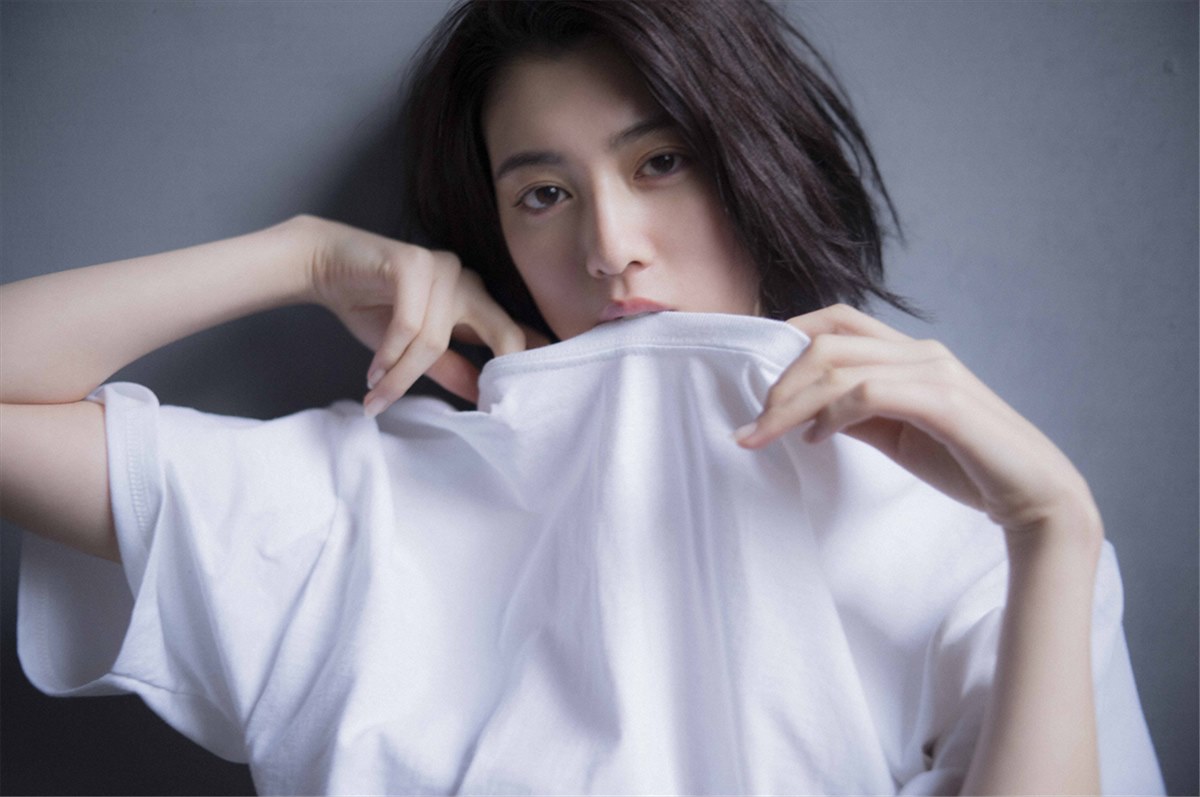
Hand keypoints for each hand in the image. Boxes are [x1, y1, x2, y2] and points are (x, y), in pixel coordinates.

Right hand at [301, 217, 546, 414]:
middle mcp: (468, 281)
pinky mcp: (414, 263)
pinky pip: (409, 326)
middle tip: (484, 414)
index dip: (523, 367)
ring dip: (402, 376)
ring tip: (378, 393)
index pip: (514, 334)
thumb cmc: (370, 306)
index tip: (519, 407)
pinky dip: (389, 355)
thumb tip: (481, 398)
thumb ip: (451, 368)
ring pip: (436, 341)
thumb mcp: (415, 348)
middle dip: (497, 376)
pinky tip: (373, 373)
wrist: (323, 265)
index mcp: (475, 300)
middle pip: (504, 333)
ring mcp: (444, 268)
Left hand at [736, 304, 1099, 537]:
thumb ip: (857, 416)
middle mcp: (921, 352)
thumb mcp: (896, 436)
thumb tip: (805, 414)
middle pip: (827, 342)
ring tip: (765, 436)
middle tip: (753, 426)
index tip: (756, 380)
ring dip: (792, 404)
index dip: (789, 337)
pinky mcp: (944, 402)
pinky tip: (816, 440)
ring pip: (839, 367)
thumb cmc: (967, 464)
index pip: (838, 322)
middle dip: (779, 383)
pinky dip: (831, 415)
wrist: (1034, 497)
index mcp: (911, 354)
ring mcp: (934, 372)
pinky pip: (868, 394)